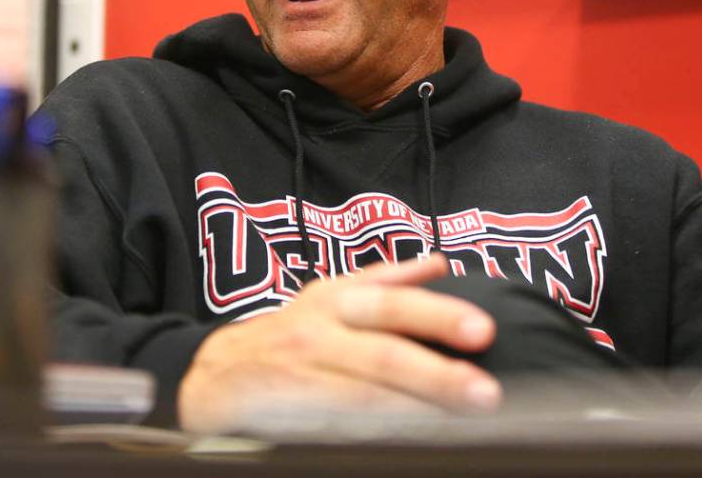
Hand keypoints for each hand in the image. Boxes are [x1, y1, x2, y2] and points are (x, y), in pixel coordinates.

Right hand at [177, 254, 500, 432]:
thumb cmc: (288, 336)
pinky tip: (412, 438)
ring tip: (458, 422)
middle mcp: (320, 332)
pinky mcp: (288, 413)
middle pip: (383, 352)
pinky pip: (338, 426)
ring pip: (364, 395)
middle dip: (437, 373)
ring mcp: (303, 376)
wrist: (216, 374)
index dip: (439, 314)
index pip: (394, 302)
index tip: (484, 330)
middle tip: (485, 393)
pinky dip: (377, 433)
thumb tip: (437, 264)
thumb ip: (385, 279)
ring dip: (416, 410)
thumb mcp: (330, 296)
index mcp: (337, 300)